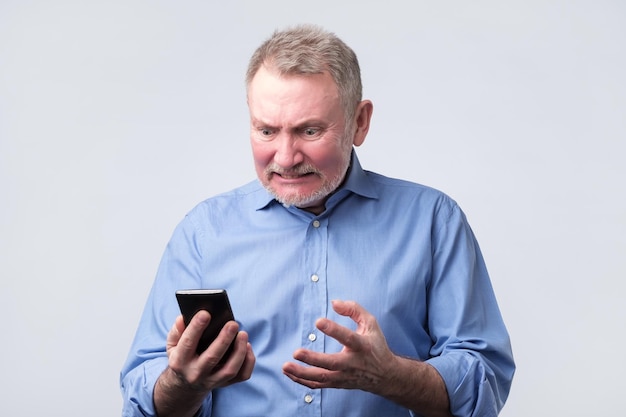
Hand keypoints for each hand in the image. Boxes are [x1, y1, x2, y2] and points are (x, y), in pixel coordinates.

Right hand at [166, 311, 254, 389]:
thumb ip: (176, 331)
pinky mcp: (225, 383)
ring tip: (243, 334)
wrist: (185, 385)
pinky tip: (247, 346)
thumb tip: (182, 318)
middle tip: (233, 324)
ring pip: (229, 369)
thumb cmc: (181, 358)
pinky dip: (248, 361)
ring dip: (239, 351)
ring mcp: (212, 381)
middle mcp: (195, 373)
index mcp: (179, 361)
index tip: (206, 313)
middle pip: (212, 358)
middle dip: (224, 339)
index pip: (188, 343)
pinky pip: (242, 375)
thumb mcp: (172, 345)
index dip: (196, 328)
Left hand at [281, 300, 397, 394]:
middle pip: (331, 363)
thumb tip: (334, 303)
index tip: (319, 321)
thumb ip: (354, 309)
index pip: (347, 337)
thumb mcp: (371, 323)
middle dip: (313, 359)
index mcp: (362, 345)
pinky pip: (318, 385)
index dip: (334, 330)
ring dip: (302, 373)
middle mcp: (352, 363)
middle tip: (296, 352)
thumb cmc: (375, 345)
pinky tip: (289, 373)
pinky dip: (302, 381)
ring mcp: (344, 376)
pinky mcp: (337, 383)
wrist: (385, 375)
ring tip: (286, 366)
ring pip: (322, 378)